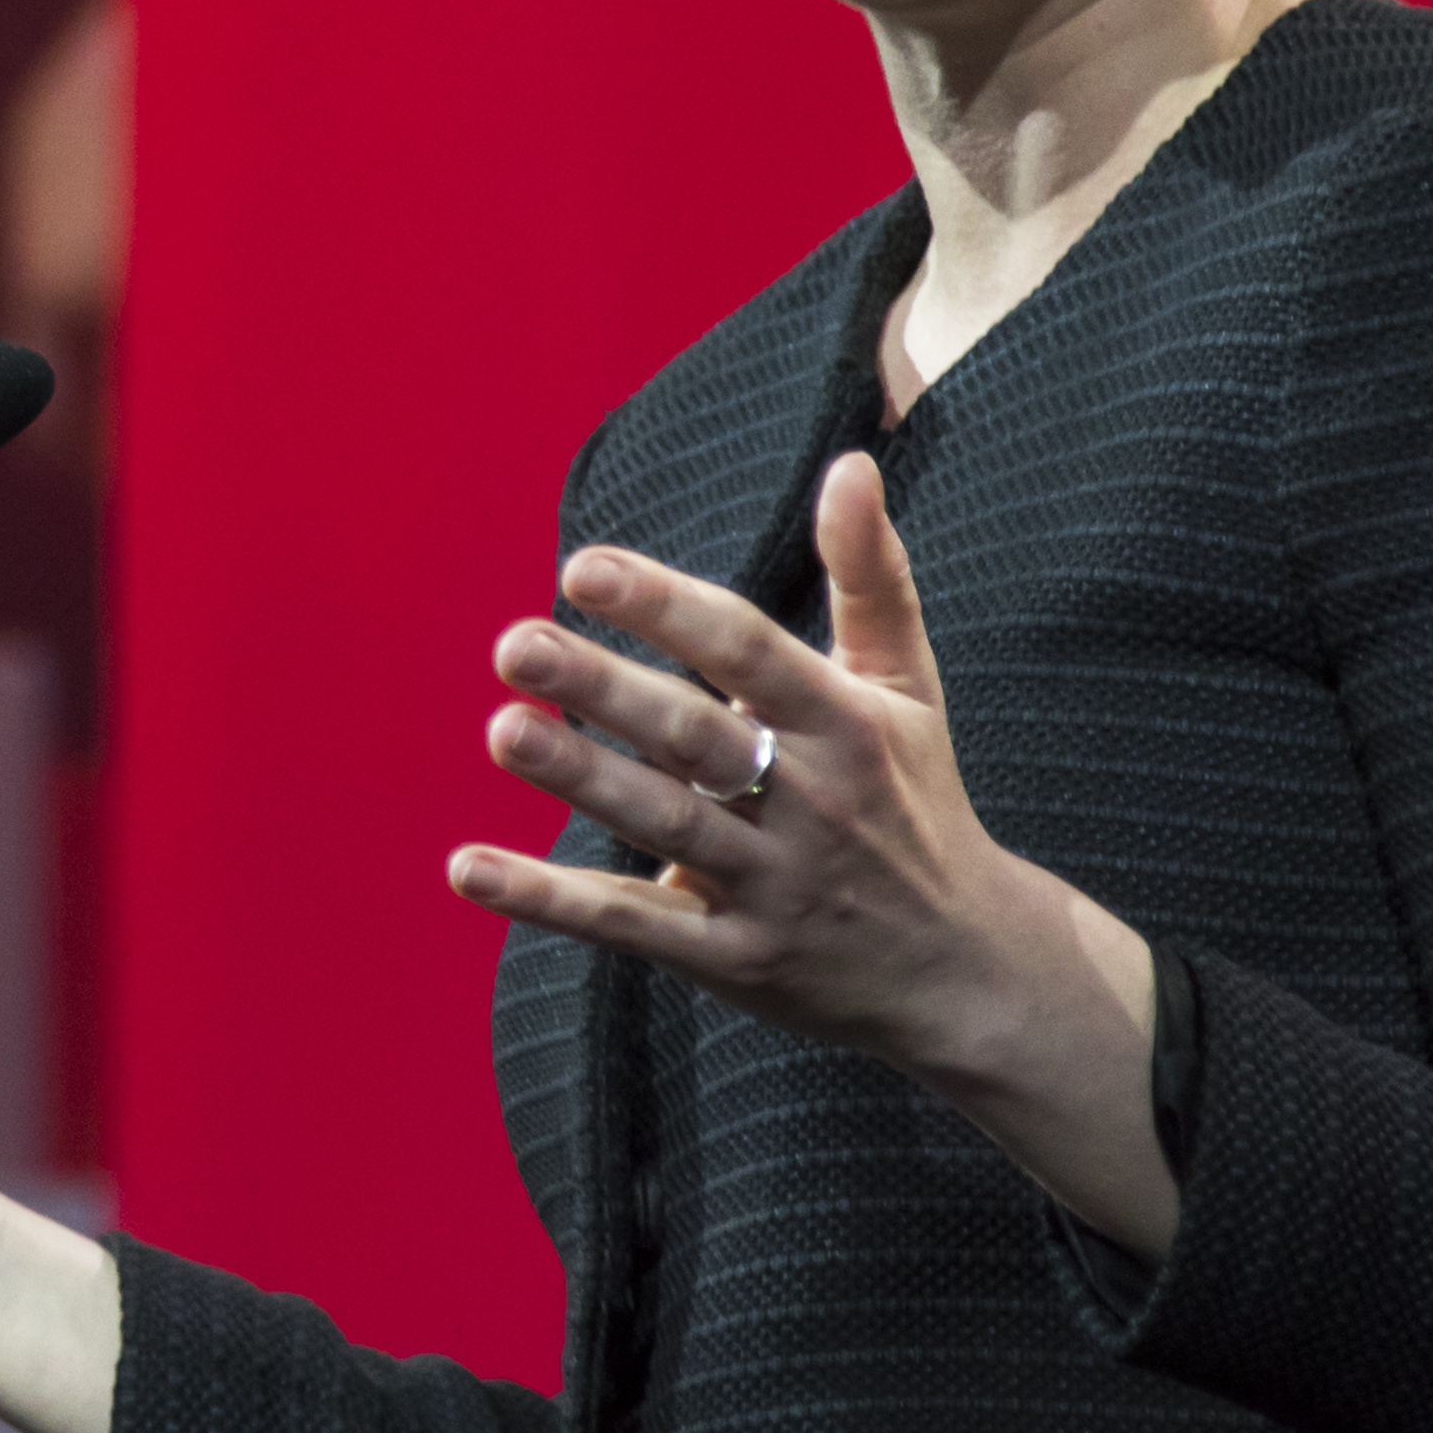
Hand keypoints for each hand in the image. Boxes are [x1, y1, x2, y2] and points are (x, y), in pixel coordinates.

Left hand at [447, 452, 1173, 1253]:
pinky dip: (549, 902)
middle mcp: (810, 803)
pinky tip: (468, 868)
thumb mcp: (909, 687)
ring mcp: (772, 886)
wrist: (964, 968)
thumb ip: (871, 574)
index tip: (582, 568)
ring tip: (504, 730)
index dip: (666, 608)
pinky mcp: (734, 959)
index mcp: (846, 724)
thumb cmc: (915, 801)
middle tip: (515, 645)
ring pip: (664, 824)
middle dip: (605, 692)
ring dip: (578, 781)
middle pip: (694, 738)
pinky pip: (632, 927)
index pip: (747, 652)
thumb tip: (849, 463)